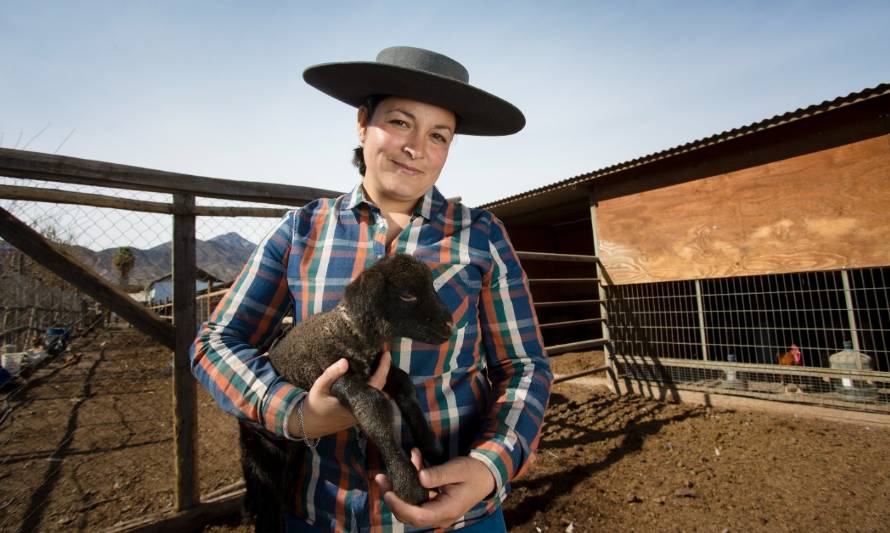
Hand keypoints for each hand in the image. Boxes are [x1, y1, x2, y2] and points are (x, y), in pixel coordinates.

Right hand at [288, 351, 391, 438]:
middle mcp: (362, 408)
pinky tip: (369, 374)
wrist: (310, 424)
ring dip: (379, 377)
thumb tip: (345, 361)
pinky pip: (370, 396)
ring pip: (377, 393)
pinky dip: (372, 384)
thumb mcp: (319, 387)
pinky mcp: (358, 413)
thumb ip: (331, 374)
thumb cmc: (315, 405)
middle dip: (384, 370)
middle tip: (384, 354)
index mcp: (356, 401)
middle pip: (381, 387)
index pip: (377, 383)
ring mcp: (362, 412)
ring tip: (378, 361)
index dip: (384, 368)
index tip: (387, 353)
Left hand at [374, 448, 496, 528]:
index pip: (418, 516)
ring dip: (398, 491)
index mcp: (447, 510)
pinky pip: (417, 498)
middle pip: (409, 516)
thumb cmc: (473, 471)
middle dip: (392, 499)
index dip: (399, 506)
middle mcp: (440, 515)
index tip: (387, 491)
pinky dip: (409, 484)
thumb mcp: (458, 468)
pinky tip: (412, 462)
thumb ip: (439, 473)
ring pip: (410, 508)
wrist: (486, 475)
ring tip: (388, 472)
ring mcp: (437, 512)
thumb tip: (419, 477)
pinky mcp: (434, 504)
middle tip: (381, 478)